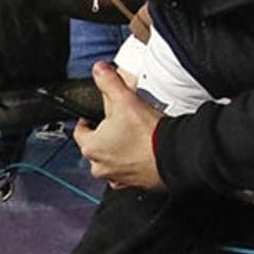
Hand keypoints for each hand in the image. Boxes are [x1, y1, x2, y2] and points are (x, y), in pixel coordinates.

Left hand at [73, 61, 164, 190]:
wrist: (173, 156)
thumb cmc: (147, 134)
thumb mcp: (125, 100)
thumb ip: (109, 82)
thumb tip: (99, 69)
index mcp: (91, 147)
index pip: (79, 132)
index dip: (85, 122)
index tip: (90, 118)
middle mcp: (99, 166)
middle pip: (95, 147)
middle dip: (103, 136)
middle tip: (116, 124)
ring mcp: (115, 177)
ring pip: (110, 161)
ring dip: (116, 151)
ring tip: (130, 138)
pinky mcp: (133, 184)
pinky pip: (126, 172)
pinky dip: (130, 164)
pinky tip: (141, 153)